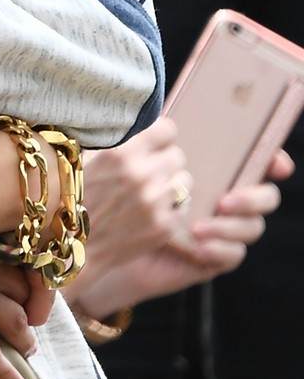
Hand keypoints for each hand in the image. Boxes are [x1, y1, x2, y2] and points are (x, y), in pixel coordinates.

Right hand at [72, 119, 192, 292]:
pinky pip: (182, 207)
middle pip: (177, 156)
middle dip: (164, 162)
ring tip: (151, 192)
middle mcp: (142, 175)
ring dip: (170, 184)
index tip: (152, 145)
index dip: (160, 137)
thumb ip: (118, 142)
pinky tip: (150, 212)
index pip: (168, 130)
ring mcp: (155, 202)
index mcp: (122, 153)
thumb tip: (139, 126)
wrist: (70, 245)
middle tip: (148, 172)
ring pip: (184, 181)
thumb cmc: (73, 197)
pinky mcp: (164, 226)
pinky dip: (170, 208)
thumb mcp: (88, 158)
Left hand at [72, 147, 291, 318]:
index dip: (272, 159)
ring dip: (230, 226)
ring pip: (251, 227)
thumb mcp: (135, 161)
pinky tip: (198, 245)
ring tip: (200, 226)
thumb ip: (155, 142)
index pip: (254, 160)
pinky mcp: (213, 257)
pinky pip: (233, 255)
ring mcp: (223, 229)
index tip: (276, 163)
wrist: (102, 239)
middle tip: (225, 199)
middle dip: (254, 197)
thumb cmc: (117, 193)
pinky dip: (219, 249)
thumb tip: (167, 120)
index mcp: (213, 170)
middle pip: (264, 195)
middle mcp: (225, 198)